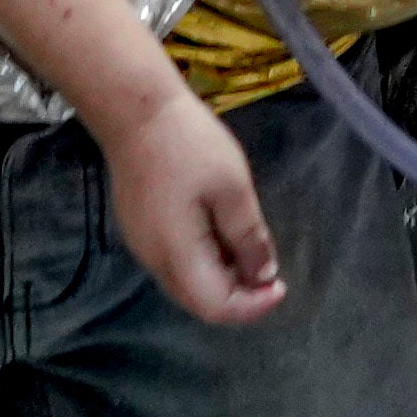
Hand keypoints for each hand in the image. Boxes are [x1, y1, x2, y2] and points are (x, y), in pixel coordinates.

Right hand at [96, 85, 286, 327]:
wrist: (135, 109)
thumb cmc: (188, 144)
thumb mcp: (232, 188)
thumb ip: (248, 237)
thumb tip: (262, 275)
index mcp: (177, 254)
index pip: (216, 307)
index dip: (252, 307)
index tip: (281, 286)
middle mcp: (154, 260)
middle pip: (199, 302)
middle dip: (239, 297)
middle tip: (270, 273)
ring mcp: (143, 245)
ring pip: (186, 283)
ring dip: (222, 279)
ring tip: (252, 253)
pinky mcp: (140, 228)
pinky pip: (176, 262)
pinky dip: (205, 262)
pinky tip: (224, 236)